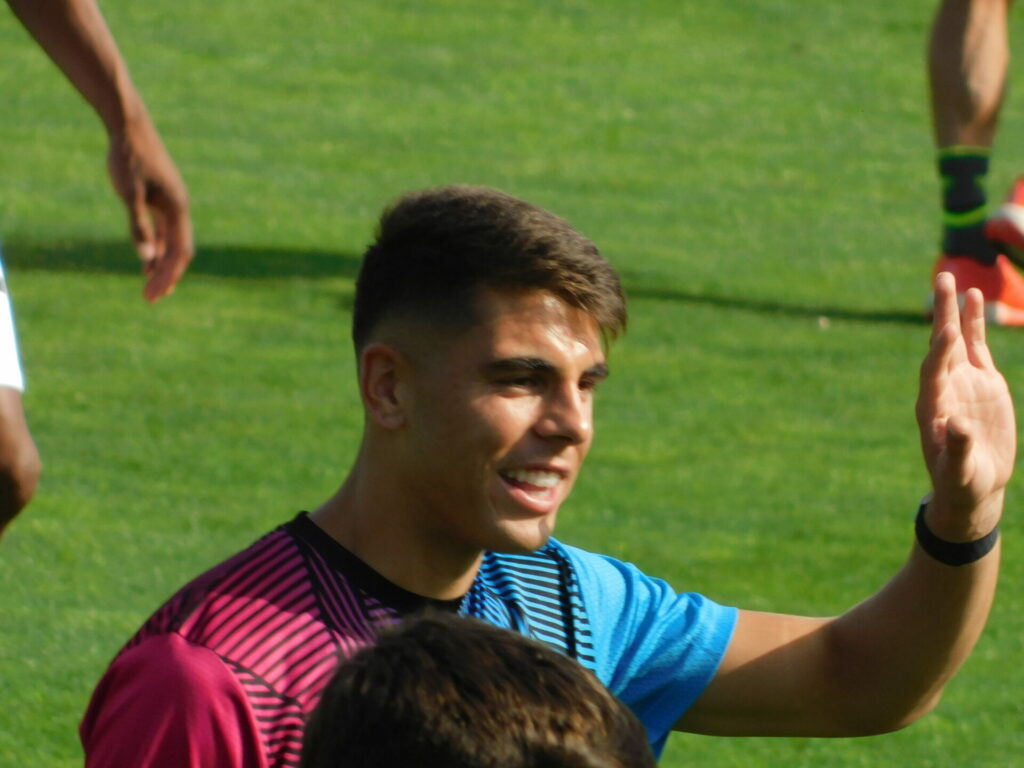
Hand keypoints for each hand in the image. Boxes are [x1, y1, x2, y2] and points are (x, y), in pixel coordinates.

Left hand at [106, 112, 192, 302]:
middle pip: (178, 253)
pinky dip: (157, 248)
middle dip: (166, 277)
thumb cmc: (128, 158)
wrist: (129, 125)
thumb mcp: (129, 194)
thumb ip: (139, 227)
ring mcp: (172, 204)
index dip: (168, 277)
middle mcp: (179, 209)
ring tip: (149, 286)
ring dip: (162, 265)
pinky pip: (164, 231)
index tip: (153, 296)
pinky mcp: (162, 198)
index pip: (179, 254)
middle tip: (150, 299)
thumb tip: (147, 258)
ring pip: (172, 243)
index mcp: (177, 210)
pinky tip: (146, 259)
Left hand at [916, 272, 1015, 539]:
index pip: (933, 374)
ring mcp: (962, 382)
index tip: (946, 333)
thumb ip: (959, 448)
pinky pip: (975, 346)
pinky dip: (973, 324)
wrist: (973, 485)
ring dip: (952, 311)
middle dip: (939, 315)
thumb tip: (960, 427)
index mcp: (933, 408)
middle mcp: (943, 388)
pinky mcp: (981, 382)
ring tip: (950, 279)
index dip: (939, 354)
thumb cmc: (962, 481)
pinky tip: (972, 299)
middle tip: (940, 280)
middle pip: (938, 346)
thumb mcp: (961, 471)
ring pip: (955, 340)